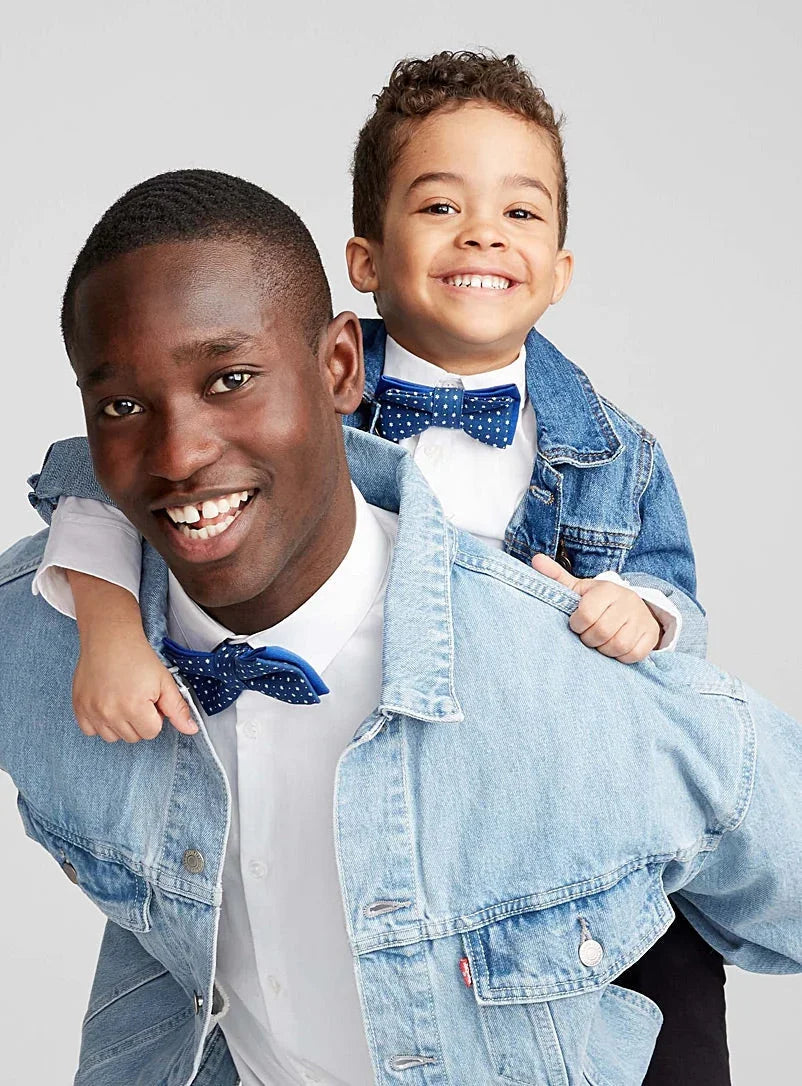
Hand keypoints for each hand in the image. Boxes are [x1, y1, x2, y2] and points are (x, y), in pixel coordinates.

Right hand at [73, 633, 197, 742]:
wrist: (110, 638)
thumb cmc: (138, 657)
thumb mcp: (165, 681)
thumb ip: (178, 709)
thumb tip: (191, 730)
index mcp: (134, 707)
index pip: (152, 732)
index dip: (155, 716)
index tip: (151, 700)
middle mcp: (110, 713)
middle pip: (133, 737)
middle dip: (139, 721)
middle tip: (137, 697)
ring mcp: (92, 711)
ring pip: (112, 737)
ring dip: (120, 724)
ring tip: (122, 700)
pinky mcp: (79, 707)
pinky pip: (90, 731)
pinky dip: (99, 723)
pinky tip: (107, 704)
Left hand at [531, 554, 660, 662]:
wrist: (633, 607)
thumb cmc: (599, 601)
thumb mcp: (579, 588)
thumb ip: (556, 577)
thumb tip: (536, 560)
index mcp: (607, 589)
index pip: (586, 614)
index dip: (577, 624)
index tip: (576, 623)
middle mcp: (628, 601)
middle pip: (601, 632)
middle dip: (589, 639)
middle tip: (588, 635)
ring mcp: (642, 618)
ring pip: (618, 645)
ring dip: (604, 649)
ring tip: (600, 642)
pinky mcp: (651, 635)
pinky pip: (633, 654)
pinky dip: (621, 656)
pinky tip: (615, 648)